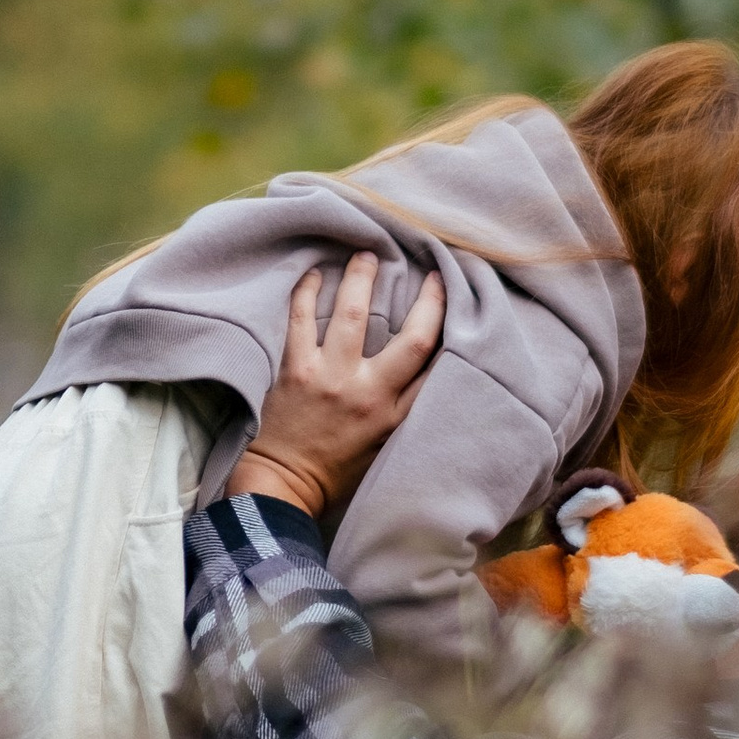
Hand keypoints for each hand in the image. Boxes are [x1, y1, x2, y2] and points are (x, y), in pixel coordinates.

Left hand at [226, 253, 444, 523]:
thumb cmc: (339, 466)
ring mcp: (330, 378)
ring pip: (353, 316)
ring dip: (362, 278)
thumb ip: (409, 405)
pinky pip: (301, 319)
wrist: (286, 483)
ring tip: (367, 255)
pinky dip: (307, 292)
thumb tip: (434, 362)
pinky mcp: (296, 370)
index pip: (435, 365)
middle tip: (425, 265)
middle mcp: (368, 393)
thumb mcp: (388, 444)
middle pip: (411, 338)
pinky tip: (314, 272)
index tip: (452, 293)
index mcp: (395, 413)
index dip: (448, 325)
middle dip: (426, 298)